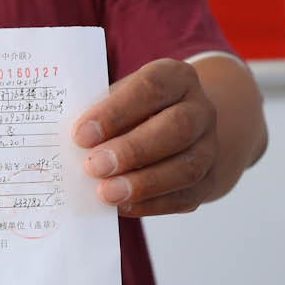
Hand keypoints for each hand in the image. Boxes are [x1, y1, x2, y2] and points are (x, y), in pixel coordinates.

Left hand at [71, 59, 217, 216]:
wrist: (179, 129)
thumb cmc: (135, 110)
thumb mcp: (119, 97)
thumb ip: (101, 115)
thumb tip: (74, 145)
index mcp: (176, 78)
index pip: (151, 88)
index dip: (116, 112)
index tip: (81, 134)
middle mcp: (200, 109)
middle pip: (177, 128)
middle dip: (132, 150)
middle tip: (94, 166)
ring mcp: (209, 146)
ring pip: (187, 167)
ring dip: (143, 184)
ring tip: (107, 193)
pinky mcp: (209, 180)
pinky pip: (186, 197)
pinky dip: (152, 205)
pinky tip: (124, 206)